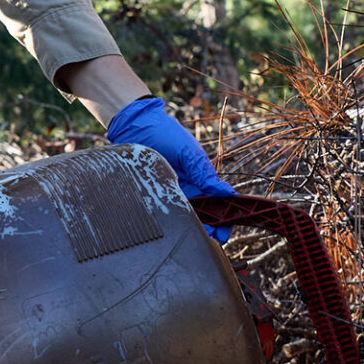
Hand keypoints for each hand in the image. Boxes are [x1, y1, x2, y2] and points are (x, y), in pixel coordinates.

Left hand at [105, 96, 235, 241]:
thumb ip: (205, 174)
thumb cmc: (166, 134)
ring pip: (183, 215)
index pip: (216, 202)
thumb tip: (227, 193)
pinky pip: (162, 211)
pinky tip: (176, 227)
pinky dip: (171, 220)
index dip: (223, 217)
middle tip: (216, 238)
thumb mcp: (190, 153)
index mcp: (199, 179)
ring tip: (200, 236)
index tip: (226, 230)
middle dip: (210, 228)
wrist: (136, 125)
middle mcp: (185, 188)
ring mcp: (168, 192)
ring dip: (192, 226)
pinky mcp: (150, 194)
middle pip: (201, 214)